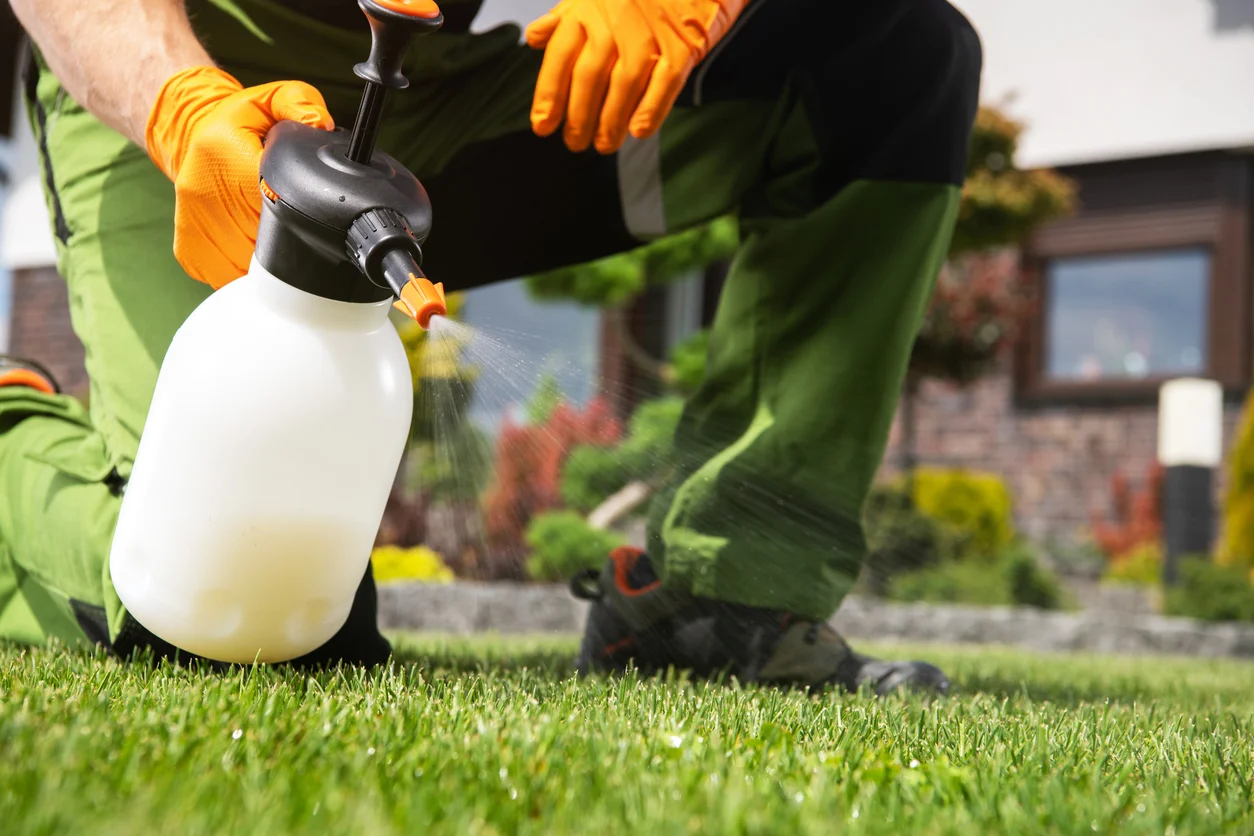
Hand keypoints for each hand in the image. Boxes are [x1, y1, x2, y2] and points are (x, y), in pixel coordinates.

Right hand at [145, 67, 332, 288]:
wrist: (188, 135)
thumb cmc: (238, 122)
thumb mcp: (272, 97)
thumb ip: (302, 103)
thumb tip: (322, 124)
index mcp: (227, 156)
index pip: (273, 201)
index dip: (298, 214)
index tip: (310, 215)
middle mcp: (204, 194)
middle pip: (263, 242)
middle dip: (289, 241)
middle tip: (302, 228)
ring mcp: (194, 226)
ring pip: (245, 269)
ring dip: (269, 266)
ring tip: (281, 243)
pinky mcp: (189, 250)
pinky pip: (227, 277)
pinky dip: (246, 275)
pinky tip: (258, 257)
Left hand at [526, 0, 746, 153]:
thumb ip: (562, 19)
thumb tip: (533, 37)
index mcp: (586, 11)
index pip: (560, 57)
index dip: (549, 95)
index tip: (543, 125)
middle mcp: (614, 21)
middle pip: (589, 76)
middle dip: (579, 117)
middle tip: (575, 143)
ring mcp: (649, 34)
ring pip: (624, 84)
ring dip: (611, 121)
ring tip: (605, 144)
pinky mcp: (682, 46)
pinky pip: (665, 82)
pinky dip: (651, 109)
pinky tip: (638, 131)